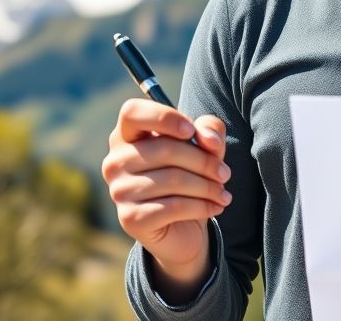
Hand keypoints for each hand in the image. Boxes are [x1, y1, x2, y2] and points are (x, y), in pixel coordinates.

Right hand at [101, 99, 230, 294]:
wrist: (181, 228)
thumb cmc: (188, 176)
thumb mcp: (204, 147)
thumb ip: (208, 130)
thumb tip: (208, 139)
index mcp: (126, 136)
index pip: (132, 113)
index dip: (164, 117)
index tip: (191, 130)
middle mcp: (115, 161)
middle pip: (165, 149)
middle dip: (204, 161)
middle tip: (225, 173)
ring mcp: (119, 191)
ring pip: (173, 179)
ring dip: (207, 187)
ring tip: (223, 193)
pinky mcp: (130, 218)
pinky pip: (174, 206)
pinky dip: (202, 206)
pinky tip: (215, 207)